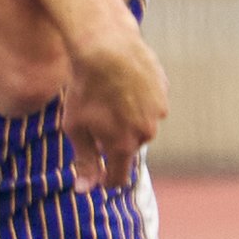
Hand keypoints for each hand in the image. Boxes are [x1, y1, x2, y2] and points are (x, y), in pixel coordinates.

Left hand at [61, 21, 168, 189]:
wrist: (105, 47)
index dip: (106, 180)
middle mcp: (146, 132)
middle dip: (114, 141)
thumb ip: (84, 160)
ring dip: (127, 119)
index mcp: (123, 145)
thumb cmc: (84, 89)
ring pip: (141, 124)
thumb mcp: (75, 128)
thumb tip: (86, 190)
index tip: (98, 176)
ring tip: (108, 98)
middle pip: (129, 148)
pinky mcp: (163, 90)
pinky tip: (122, 85)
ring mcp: (158, 110)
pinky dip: (137, 99)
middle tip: (95, 119)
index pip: (119, 177)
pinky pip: (149, 103)